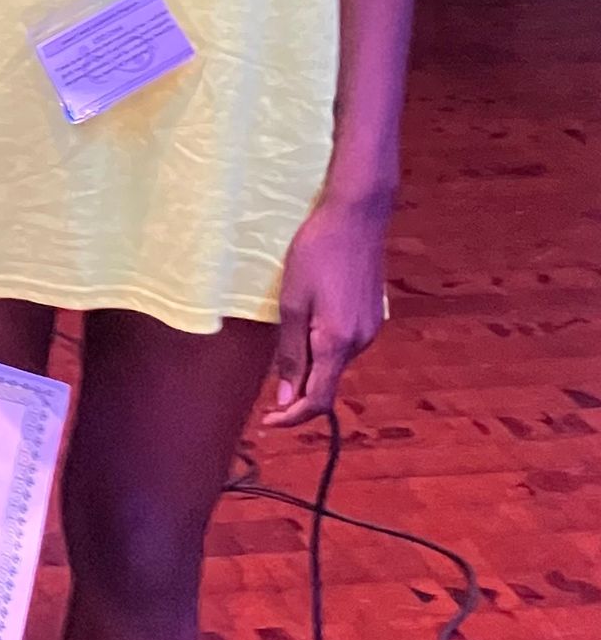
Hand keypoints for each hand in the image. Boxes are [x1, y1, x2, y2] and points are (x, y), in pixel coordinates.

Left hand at [263, 191, 389, 428]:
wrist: (356, 217)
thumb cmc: (316, 252)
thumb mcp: (292, 302)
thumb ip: (290, 353)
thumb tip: (285, 396)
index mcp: (338, 341)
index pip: (318, 399)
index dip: (293, 417)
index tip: (268, 423)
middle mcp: (361, 342)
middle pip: (327, 384)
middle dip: (298, 394)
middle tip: (267, 394)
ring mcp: (370, 330)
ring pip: (335, 365)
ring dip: (310, 370)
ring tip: (284, 356)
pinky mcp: (372, 317)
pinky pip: (344, 347)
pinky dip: (323, 351)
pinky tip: (307, 332)